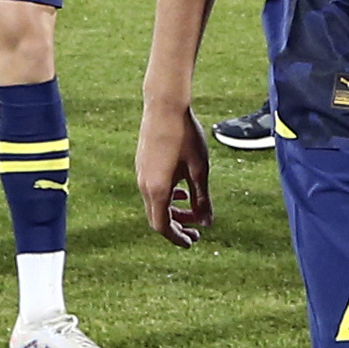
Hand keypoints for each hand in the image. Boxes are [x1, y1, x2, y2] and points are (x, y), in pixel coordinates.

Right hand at [137, 95, 213, 246]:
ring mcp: (140, 174)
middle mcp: (144, 185)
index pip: (163, 227)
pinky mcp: (142, 164)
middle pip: (157, 217)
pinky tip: (181, 188)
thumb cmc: (185, 136)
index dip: (178, 238)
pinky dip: (167, 196)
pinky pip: (152, 190)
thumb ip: (203, 199)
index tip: (193, 242)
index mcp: (157, 190)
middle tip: (197, 230)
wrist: (164, 106)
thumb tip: (207, 224)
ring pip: (155, 203)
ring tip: (192, 208)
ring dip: (173, 210)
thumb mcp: (199, 170)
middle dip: (178, 226)